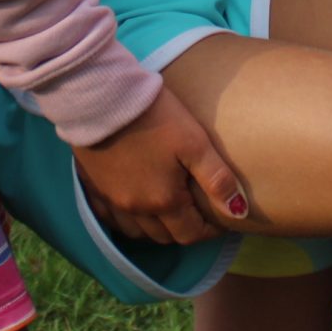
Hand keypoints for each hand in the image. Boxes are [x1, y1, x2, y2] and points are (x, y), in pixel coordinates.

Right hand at [71, 88, 247, 247]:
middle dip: (184, 229)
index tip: (220, 220)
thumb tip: (238, 212)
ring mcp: (111, 200)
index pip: (191, 234)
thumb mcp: (194, 142)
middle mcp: (136, 209)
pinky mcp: (92, 186)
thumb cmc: (154, 116)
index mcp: (163, 201)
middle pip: (165, 236)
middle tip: (197, 211)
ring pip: (137, 232)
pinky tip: (133, 206)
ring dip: (156, 228)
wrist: (101, 95)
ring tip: (169, 210)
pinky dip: (126, 220)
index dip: (209, 231)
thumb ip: (217, 179)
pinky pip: (111, 219)